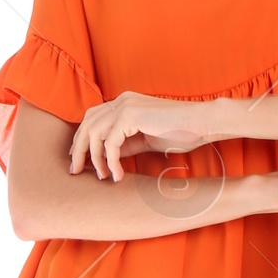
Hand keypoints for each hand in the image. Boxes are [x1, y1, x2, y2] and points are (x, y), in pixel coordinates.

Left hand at [70, 94, 216, 179]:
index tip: (79, 161)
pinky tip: (118, 175)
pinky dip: (111, 161)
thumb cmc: (181, 132)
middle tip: (75, 171)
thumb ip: (125, 145)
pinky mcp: (131, 115)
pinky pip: (111, 142)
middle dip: (79, 150)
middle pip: (87, 124)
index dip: (82, 140)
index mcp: (124, 103)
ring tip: (103, 177)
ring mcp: (125, 105)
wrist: (202, 123)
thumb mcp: (146, 141)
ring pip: (95, 133)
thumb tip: (107, 157)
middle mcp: (121, 100)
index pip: (92, 119)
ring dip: (95, 158)